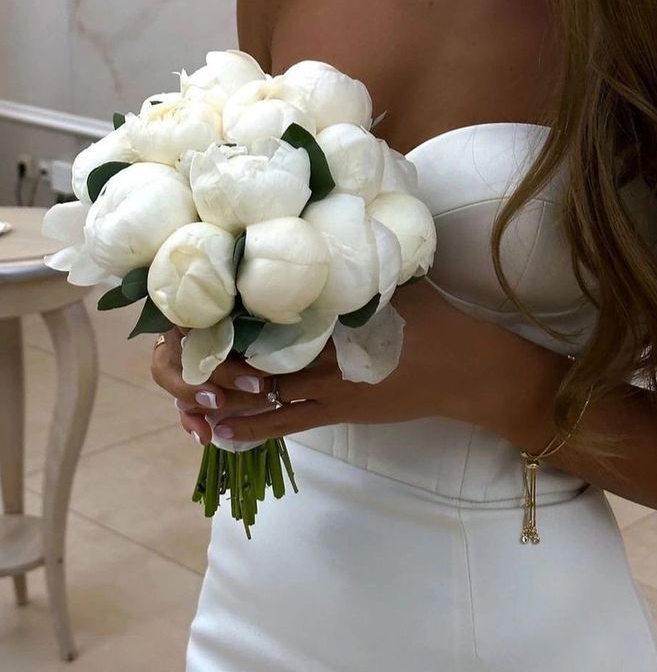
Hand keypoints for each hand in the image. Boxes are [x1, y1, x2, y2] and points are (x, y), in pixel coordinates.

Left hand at [150, 278, 472, 444]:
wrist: (469, 371)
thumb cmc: (436, 319)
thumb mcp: (395, 283)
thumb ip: (353, 269)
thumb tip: (321, 237)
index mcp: (333, 317)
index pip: (266, 317)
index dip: (225, 317)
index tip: (191, 312)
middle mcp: (324, 355)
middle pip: (254, 359)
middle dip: (213, 359)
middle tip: (173, 356)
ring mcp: (330, 390)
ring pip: (263, 397)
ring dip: (223, 399)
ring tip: (185, 399)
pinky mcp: (339, 414)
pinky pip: (286, 425)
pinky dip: (251, 431)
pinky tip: (219, 435)